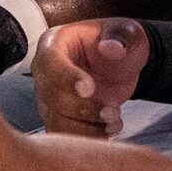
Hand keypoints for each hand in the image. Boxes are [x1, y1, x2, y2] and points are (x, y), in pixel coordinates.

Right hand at [33, 17, 150, 138]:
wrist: (120, 64)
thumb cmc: (118, 43)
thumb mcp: (126, 32)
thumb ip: (120, 37)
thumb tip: (111, 48)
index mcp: (55, 44)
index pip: (51, 63)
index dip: (68, 78)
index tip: (90, 88)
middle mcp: (45, 73)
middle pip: (52, 97)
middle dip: (84, 108)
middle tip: (112, 111)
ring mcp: (48, 98)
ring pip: (56, 121)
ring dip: (87, 128)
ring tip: (114, 122)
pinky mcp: (58, 118)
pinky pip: (65, 135)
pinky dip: (88, 138)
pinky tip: (108, 131)